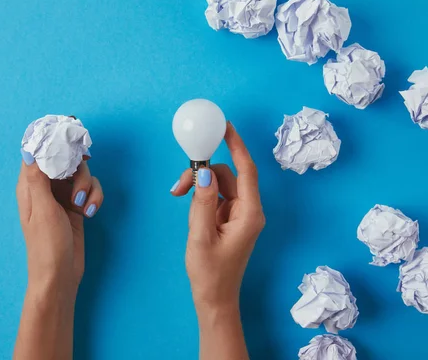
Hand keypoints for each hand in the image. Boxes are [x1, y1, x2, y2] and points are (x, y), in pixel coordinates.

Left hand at [16, 153, 103, 295]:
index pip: (37, 152)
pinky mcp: (77, 205)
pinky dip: (94, 197)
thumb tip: (31, 148)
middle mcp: (46, 186)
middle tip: (81, 172)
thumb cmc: (46, 244)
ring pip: (81, 173)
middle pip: (64, 158)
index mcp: (30, 184)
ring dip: (88, 185)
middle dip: (77, 166)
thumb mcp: (42, 209)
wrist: (61, 274)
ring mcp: (63, 196)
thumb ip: (38, 177)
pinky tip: (90, 212)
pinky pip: (90, 189)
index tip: (68, 136)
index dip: (51, 140)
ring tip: (83, 205)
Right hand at [171, 123, 264, 311]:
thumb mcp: (200, 235)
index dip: (237, 145)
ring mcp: (240, 215)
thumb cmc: (210, 273)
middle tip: (178, 186)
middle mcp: (248, 211)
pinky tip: (190, 210)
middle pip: (227, 176)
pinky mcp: (230, 220)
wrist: (214, 299)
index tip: (225, 127)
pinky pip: (216, 198)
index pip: (246, 170)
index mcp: (249, 214)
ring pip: (219, 185)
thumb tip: (205, 171)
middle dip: (203, 174)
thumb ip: (202, 201)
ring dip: (199, 187)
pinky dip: (201, 197)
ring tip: (179, 197)